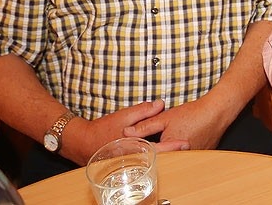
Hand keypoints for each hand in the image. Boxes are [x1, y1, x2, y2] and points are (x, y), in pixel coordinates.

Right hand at [62, 100, 189, 165]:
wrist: (83, 143)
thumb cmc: (102, 129)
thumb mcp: (124, 116)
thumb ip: (143, 111)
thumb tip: (160, 104)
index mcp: (133, 146)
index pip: (158, 148)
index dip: (174, 145)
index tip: (186, 142)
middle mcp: (132, 159)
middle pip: (158, 159)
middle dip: (173, 153)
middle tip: (188, 146)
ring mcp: (130, 165)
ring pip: (152, 163)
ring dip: (166, 157)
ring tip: (181, 150)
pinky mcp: (127, 167)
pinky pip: (144, 164)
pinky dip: (155, 159)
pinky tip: (163, 154)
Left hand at [123, 96, 230, 149]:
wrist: (216, 112)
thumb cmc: (193, 114)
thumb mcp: (165, 118)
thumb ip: (144, 126)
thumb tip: (127, 132)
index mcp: (169, 150)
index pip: (149, 155)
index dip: (139, 150)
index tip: (132, 146)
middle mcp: (180, 158)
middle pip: (161, 158)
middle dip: (153, 150)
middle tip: (149, 141)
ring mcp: (191, 158)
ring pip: (173, 156)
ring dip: (167, 150)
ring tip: (168, 137)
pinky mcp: (198, 156)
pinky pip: (184, 155)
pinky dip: (179, 149)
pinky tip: (181, 137)